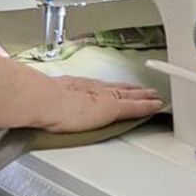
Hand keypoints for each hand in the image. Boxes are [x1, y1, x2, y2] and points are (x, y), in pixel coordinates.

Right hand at [42, 76, 163, 132]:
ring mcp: (105, 98)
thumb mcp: (48, 97)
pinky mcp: (114, 108)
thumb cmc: (42, 102)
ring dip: (143, 96)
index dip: (111, 88)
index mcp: (78, 87)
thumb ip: (49, 99)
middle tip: (143, 90)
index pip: (100, 87)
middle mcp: (94, 89)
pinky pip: (135, 107)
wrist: (47, 101)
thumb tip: (38, 104)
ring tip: (154, 96)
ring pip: (130, 96)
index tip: (118, 87)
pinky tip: (157, 105)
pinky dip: (147, 106)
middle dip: (131, 90)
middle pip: (118, 89)